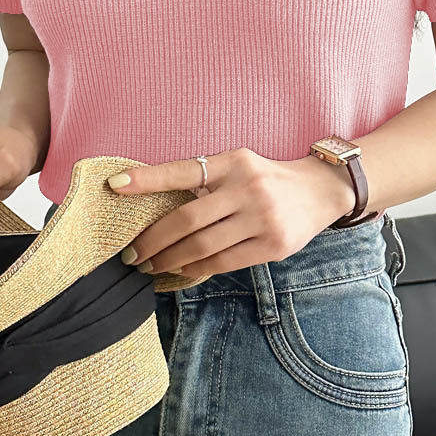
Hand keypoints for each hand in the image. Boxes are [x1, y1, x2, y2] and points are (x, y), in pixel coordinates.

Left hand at [107, 147, 356, 277]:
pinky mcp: (273, 245)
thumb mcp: (239, 166)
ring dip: (170, 261)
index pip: (183, 169)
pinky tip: (180, 273)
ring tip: (151, 267)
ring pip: (203, 246)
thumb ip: (205, 182)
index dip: (147, 179)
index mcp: (234, 162)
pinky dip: (197, 270)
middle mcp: (248, 187)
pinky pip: (224, 263)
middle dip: (153, 240)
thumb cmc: (266, 180)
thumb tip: (156, 208)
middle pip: (187, 219)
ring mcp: (263, 217)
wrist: (320, 191)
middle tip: (132, 254)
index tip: (115, 186)